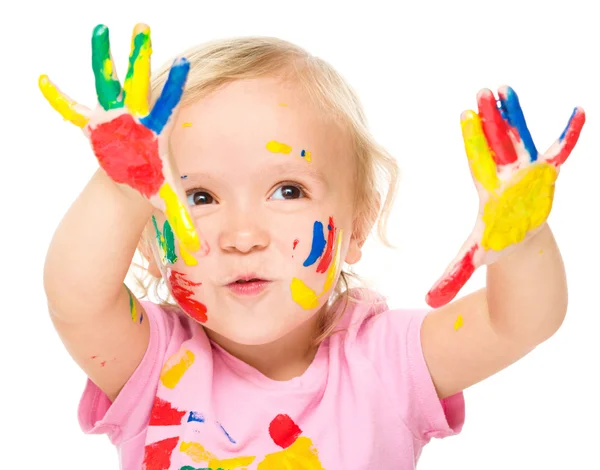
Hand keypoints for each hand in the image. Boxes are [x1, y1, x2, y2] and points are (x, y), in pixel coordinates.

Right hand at [38, 23, 206, 259]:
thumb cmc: (149, 186)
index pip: (168, 104)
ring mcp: (113, 117)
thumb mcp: (165, 202)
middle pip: (139, 84)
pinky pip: (73, 109)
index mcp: (154, 131)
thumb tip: (198, 254)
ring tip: (100, 30)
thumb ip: (182, 225)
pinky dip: (59, 99)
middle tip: (144, 27)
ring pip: (108, 84)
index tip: (186, 64)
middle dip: (140, 57)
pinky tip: (43, 80)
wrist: (128, 178)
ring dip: (103, 59)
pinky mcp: (93, 124)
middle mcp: (134, 118)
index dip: (175, 85)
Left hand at [425, 86, 584, 307]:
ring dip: (516, 117)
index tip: (464, 115)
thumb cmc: (495, 248)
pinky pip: (560, 154)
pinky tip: (578, 112)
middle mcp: (506, 178)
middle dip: (493, 118)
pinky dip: (570, 135)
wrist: (520, 246)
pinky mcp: (546, 179)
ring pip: (521, 141)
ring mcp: (526, 175)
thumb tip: (429, 301)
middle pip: (498, 144)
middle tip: (484, 91)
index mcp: (489, 192)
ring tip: (507, 89)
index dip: (474, 140)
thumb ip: (453, 276)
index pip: (479, 161)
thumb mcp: (474, 261)